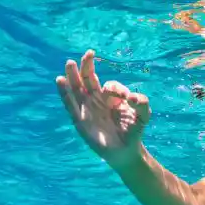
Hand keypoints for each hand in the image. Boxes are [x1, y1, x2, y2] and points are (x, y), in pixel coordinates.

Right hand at [55, 50, 151, 168]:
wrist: (126, 151)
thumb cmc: (133, 130)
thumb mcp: (143, 115)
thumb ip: (142, 103)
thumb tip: (132, 96)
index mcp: (110, 97)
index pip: (108, 85)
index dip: (115, 88)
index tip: (126, 98)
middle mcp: (96, 100)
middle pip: (88, 79)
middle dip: (87, 66)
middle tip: (89, 53)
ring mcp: (87, 109)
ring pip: (77, 89)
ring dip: (73, 76)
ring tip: (69, 63)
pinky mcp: (80, 121)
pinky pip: (70, 104)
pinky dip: (65, 93)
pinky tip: (60, 80)